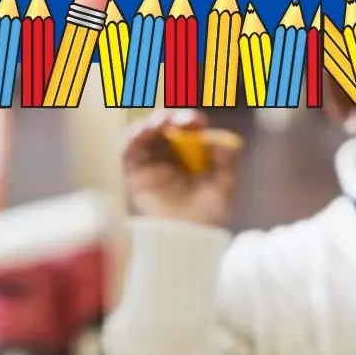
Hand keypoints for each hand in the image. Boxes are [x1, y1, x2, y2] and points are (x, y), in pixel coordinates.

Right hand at [123, 109, 241, 227]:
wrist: (190, 235)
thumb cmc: (209, 211)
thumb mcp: (224, 185)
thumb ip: (227, 161)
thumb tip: (223, 139)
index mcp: (192, 148)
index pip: (189, 126)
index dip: (190, 119)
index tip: (194, 122)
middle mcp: (170, 150)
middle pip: (164, 125)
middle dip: (167, 119)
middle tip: (172, 122)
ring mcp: (152, 160)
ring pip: (144, 134)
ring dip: (148, 126)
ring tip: (156, 126)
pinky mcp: (135, 173)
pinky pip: (129, 152)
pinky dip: (132, 141)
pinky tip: (140, 135)